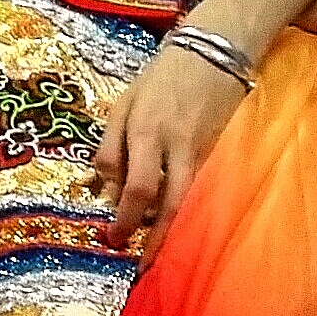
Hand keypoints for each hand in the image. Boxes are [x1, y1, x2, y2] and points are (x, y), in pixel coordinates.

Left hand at [95, 40, 248, 247]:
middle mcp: (174, 145)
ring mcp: (200, 150)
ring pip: (185, 200)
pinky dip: (184, 210)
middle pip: (164, 200)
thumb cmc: (160, 78)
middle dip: (149, 235)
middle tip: (136, 263)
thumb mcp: (123, 104)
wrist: (215, 52)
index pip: (135, 185)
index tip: (112, 238)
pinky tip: (173, 227)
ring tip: (155, 256)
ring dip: (169, 231)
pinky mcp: (217, 153)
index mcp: (144, 130)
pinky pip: (197, 189)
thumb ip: (110, 146)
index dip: (123, 216)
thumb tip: (100, 188)